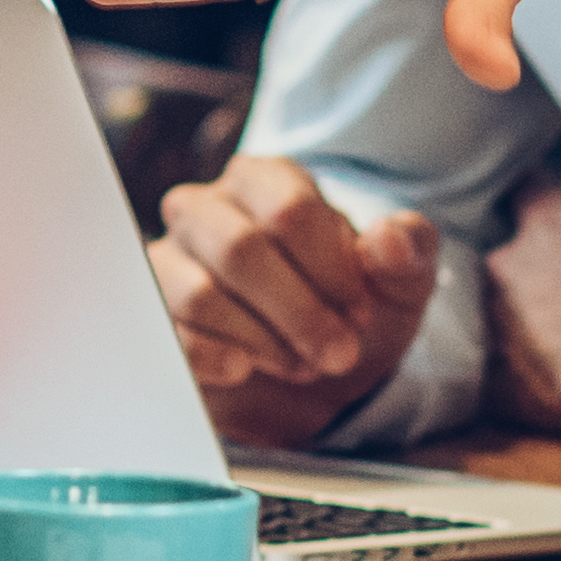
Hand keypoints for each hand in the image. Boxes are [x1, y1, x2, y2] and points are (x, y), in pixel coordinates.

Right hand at [155, 155, 441, 448]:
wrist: (315, 379)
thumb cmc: (350, 312)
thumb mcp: (397, 284)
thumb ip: (406, 252)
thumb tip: (390, 239)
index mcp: (266, 181)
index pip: (289, 208)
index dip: (330, 268)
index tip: (358, 309)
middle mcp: (208, 210)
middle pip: (240, 249)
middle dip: (299, 312)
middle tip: (339, 354)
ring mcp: (170, 261)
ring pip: (199, 295)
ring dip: (264, 341)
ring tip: (300, 364)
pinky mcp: (155, 316)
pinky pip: (171, 336)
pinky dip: (218, 359)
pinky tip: (248, 368)